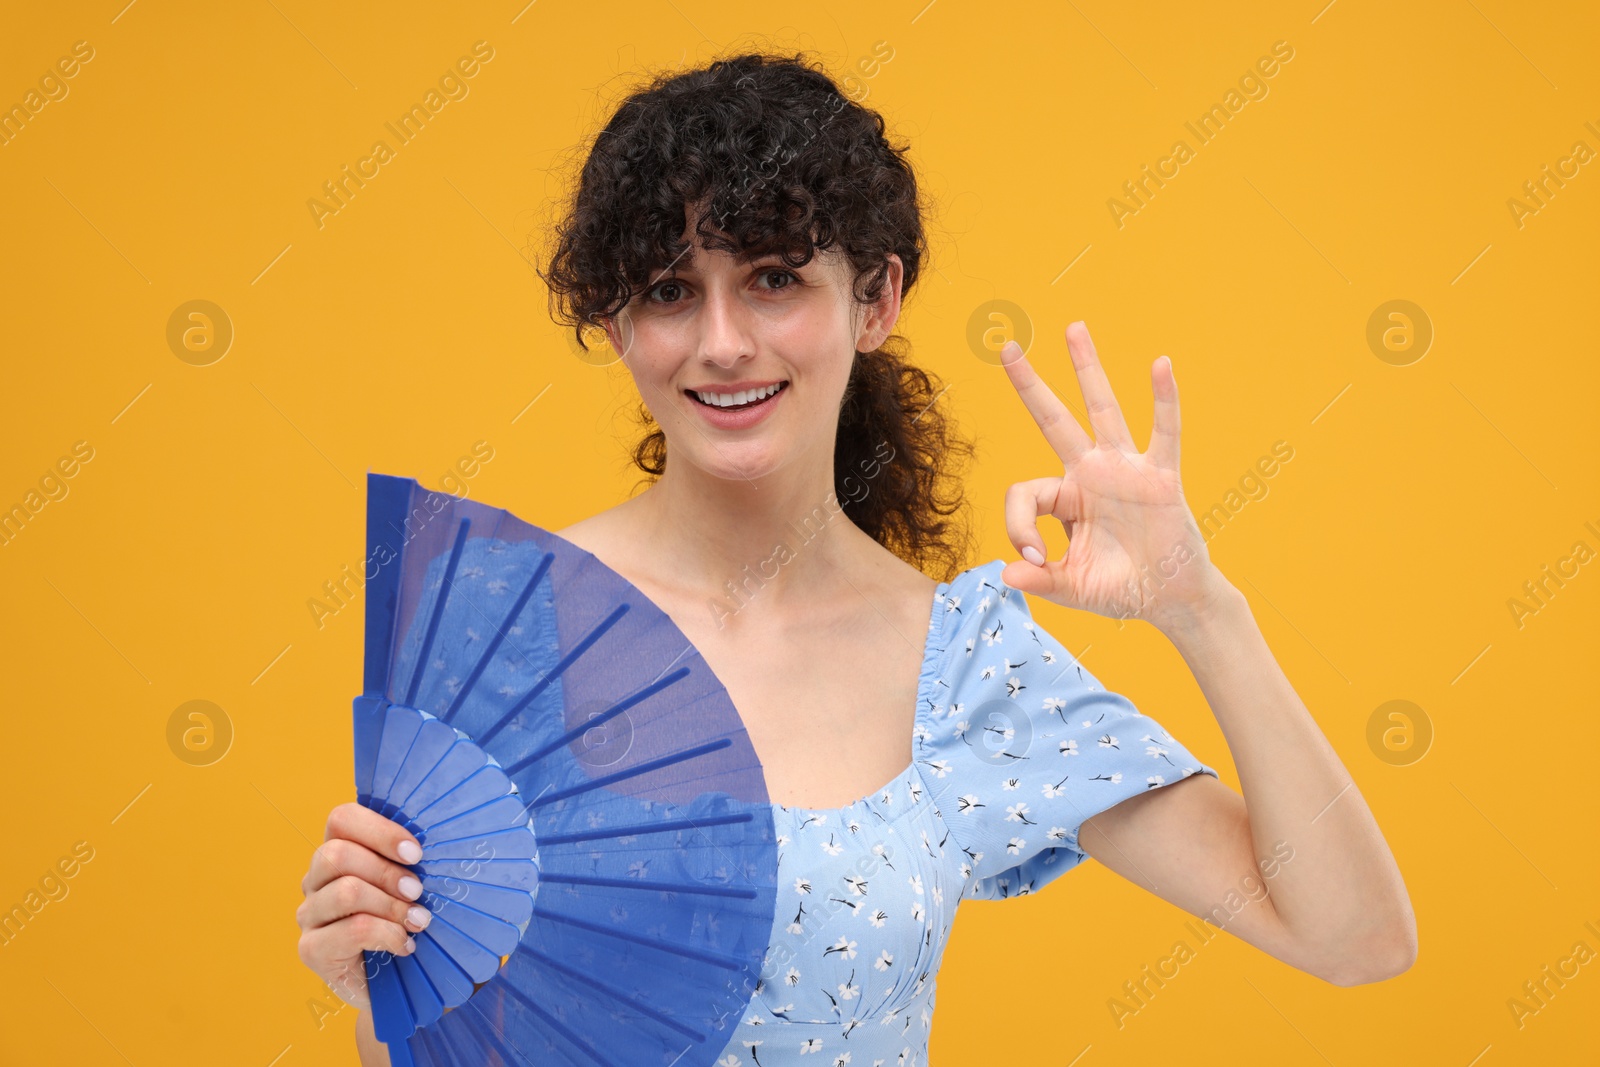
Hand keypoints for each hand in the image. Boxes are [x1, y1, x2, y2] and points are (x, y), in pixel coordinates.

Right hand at [296, 802, 431, 1010]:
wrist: (396, 985)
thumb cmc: (408, 923)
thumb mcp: (413, 885)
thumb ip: (412, 861)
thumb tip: (445, 836)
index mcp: (338, 852)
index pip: (341, 819)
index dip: (380, 830)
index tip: (417, 854)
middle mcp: (315, 880)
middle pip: (338, 854)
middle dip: (388, 872)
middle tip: (418, 892)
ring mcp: (309, 914)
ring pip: (347, 890)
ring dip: (392, 906)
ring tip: (418, 922)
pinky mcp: (311, 949)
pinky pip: (353, 929)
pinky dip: (388, 935)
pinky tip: (404, 946)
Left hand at [997, 321, 1230, 632]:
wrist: (1170, 600)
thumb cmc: (1121, 589)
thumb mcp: (1072, 588)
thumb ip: (1040, 580)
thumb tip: (1006, 572)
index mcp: (1065, 499)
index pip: (1026, 493)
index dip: (1019, 526)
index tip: (1035, 557)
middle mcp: (1091, 473)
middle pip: (1053, 420)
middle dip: (1030, 386)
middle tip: (1005, 347)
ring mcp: (1125, 470)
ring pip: (1102, 410)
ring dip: (1087, 369)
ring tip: (1072, 329)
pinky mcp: (1161, 477)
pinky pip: (1164, 432)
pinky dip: (1164, 400)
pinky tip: (1160, 365)